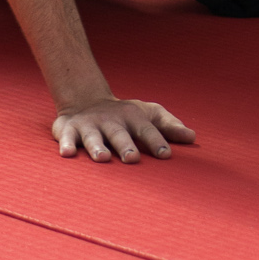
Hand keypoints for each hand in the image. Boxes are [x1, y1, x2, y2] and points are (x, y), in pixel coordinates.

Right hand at [52, 96, 196, 163]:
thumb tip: (193, 138)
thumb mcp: (148, 114)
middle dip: (126, 146)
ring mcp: (89, 125)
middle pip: (120, 134)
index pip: (147, 130)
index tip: (166, 155)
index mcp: (132, 118)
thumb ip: (169, 126)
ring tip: (103, 159)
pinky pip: (65, 138)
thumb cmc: (125, 115)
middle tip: (132, 159)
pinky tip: (67, 154)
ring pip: (93, 137)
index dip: (157, 141)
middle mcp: (111, 121)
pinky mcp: (68, 130)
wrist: (85, 100)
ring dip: (97, 147)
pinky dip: (65, 145)